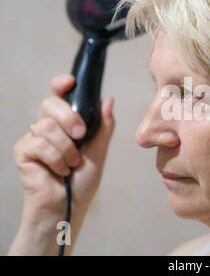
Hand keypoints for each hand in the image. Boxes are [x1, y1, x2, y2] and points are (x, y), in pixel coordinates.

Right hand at [9, 74, 114, 254]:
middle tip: (80, 135)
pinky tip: (59, 171)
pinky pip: (39, 143)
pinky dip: (56, 159)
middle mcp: (47, 126)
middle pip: (50, 103)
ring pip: (46, 125)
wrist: (69, 205)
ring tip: (72, 164)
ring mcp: (33, 138)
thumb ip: (103, 126)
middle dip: (69, 117)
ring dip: (66, 148)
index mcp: (65, 122)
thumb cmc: (82, 180)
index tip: (70, 81)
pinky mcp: (23, 151)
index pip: (58, 95)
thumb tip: (108, 99)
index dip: (61, 84)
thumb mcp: (99, 150)